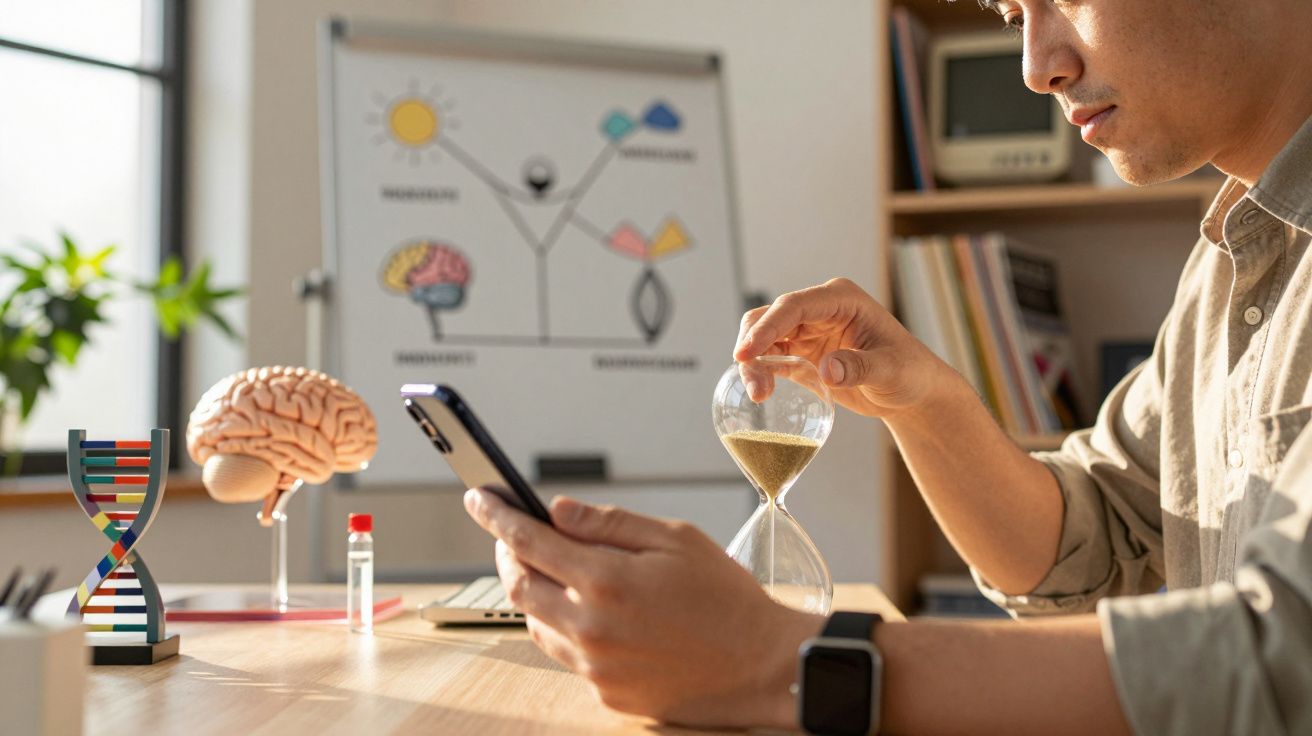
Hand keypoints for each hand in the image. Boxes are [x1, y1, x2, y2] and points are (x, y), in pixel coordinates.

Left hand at [463, 487, 824, 728]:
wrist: (761, 666)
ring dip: (536, 592)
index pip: (527, 541)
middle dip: (508, 554)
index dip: (496, 516)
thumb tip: (556, 511)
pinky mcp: (605, 692)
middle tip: (513, 533)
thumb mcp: (675, 538)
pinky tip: (593, 611)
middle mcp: (591, 627)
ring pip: (536, 623)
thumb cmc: (725, 597)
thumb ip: (609, 523)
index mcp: (607, 581)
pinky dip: (567, 626)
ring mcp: (595, 666)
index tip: (478, 497)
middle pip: (518, 586)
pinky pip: (567, 654)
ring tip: (558, 570)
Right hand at [734, 277, 949, 417]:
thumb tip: (827, 369)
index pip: (794, 306)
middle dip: (753, 345)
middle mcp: (819, 309)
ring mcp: (808, 330)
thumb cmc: (910, 372)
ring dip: (753, 363)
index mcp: (841, 299)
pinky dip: (761, 372)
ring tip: (758, 395)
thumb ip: (860, 368)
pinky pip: (771, 357)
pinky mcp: (802, 353)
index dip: (766, 327)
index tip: (746, 352)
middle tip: (750, 381)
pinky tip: (761, 393)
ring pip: (764, 338)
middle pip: (770, 317)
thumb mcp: (891, 371)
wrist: (912, 391)